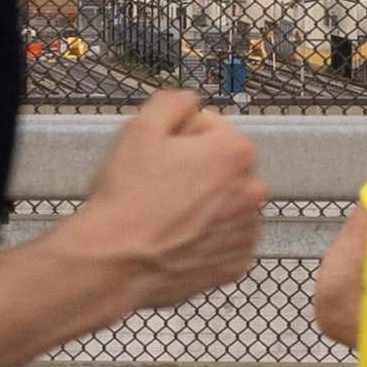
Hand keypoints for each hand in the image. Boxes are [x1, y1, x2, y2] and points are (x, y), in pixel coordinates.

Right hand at [59, 89, 271, 309]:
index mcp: (235, 153)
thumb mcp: (140, 128)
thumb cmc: (127, 200)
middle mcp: (252, 192)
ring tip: (166, 215)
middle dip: (196, 170)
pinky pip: (224, 240)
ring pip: (226, 204)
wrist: (115, 264)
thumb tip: (189, 102)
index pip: (213, 128)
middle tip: (159, 186)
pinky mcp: (236, 264)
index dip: (181, 137)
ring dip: (204, 204)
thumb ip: (173, 101)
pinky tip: (177, 238)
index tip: (160, 155)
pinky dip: (206, 238)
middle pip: (223, 167)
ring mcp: (246, 232)